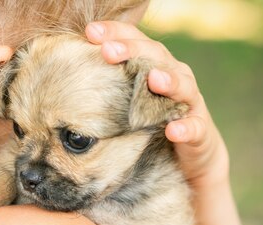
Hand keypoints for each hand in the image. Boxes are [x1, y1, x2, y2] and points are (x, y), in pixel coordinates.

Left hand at [85, 21, 228, 187]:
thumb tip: (63, 74)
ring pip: (182, 85)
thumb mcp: (127, 100)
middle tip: (109, 50)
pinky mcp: (199, 131)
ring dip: (167, 81)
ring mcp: (189, 102)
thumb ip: (106, 84)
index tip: (89, 31)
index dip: (115, 33)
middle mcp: (174, 76)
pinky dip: (185, 128)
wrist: (189, 154)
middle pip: (155, 56)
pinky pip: (194, 128)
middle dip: (133, 51)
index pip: (135, 40)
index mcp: (153, 65)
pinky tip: (172, 130)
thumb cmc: (150, 120)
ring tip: (152, 79)